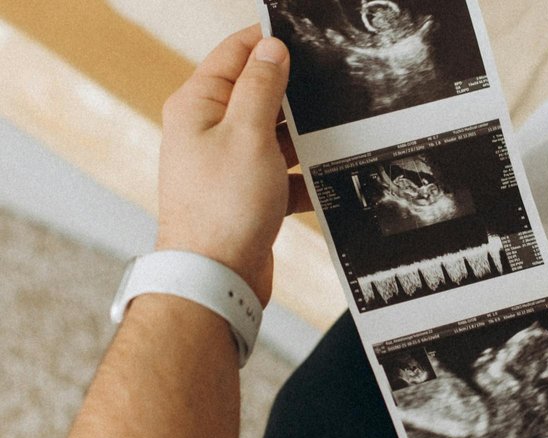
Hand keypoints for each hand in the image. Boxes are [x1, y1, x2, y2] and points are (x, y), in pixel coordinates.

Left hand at [157, 25, 311, 304]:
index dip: (268, 42)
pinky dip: (302, 179)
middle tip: (331, 87)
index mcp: (198, 106)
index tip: (304, 38)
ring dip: (302, 140)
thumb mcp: (248, 133)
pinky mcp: (246, 199)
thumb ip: (261, 86)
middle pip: (257, 96)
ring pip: (273, 139)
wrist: (216, 277)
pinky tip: (328, 182)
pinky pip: (280, 178)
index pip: (234, 54)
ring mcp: (227, 167)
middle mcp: (208, 133)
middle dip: (293, 95)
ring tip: (337, 134)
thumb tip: (272, 49)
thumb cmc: (224, 208)